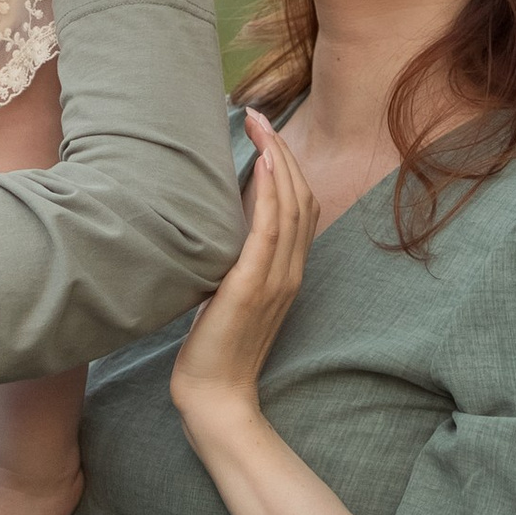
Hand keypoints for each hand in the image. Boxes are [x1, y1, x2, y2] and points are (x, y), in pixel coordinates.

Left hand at [171, 119, 317, 448]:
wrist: (215, 399)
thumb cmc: (215, 350)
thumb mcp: (228, 296)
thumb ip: (234, 264)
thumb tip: (215, 227)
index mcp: (286, 273)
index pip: (301, 207)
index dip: (289, 166)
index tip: (266, 132)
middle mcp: (289, 271)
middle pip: (300, 197)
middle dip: (282, 151)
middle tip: (260, 115)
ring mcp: (275, 279)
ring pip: (290, 206)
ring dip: (277, 160)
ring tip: (261, 126)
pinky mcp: (252, 286)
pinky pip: (269, 230)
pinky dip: (269, 194)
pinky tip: (261, 165)